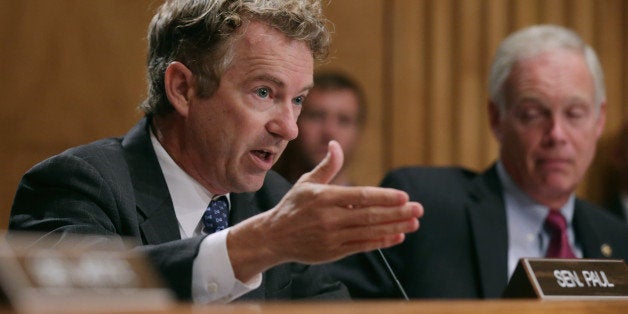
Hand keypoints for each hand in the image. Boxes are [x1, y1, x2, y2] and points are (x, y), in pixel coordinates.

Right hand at [227, 141, 422, 281]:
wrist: (274, 237)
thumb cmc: (293, 206)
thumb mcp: (306, 183)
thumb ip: (327, 166)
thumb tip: (336, 144)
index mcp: (324, 197)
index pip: (360, 197)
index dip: (384, 197)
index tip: (404, 196)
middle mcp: (329, 218)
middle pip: (369, 216)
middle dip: (397, 213)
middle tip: (418, 209)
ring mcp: (332, 237)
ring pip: (369, 232)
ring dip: (394, 227)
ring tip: (414, 223)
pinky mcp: (333, 252)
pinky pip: (362, 246)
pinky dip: (381, 242)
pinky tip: (397, 236)